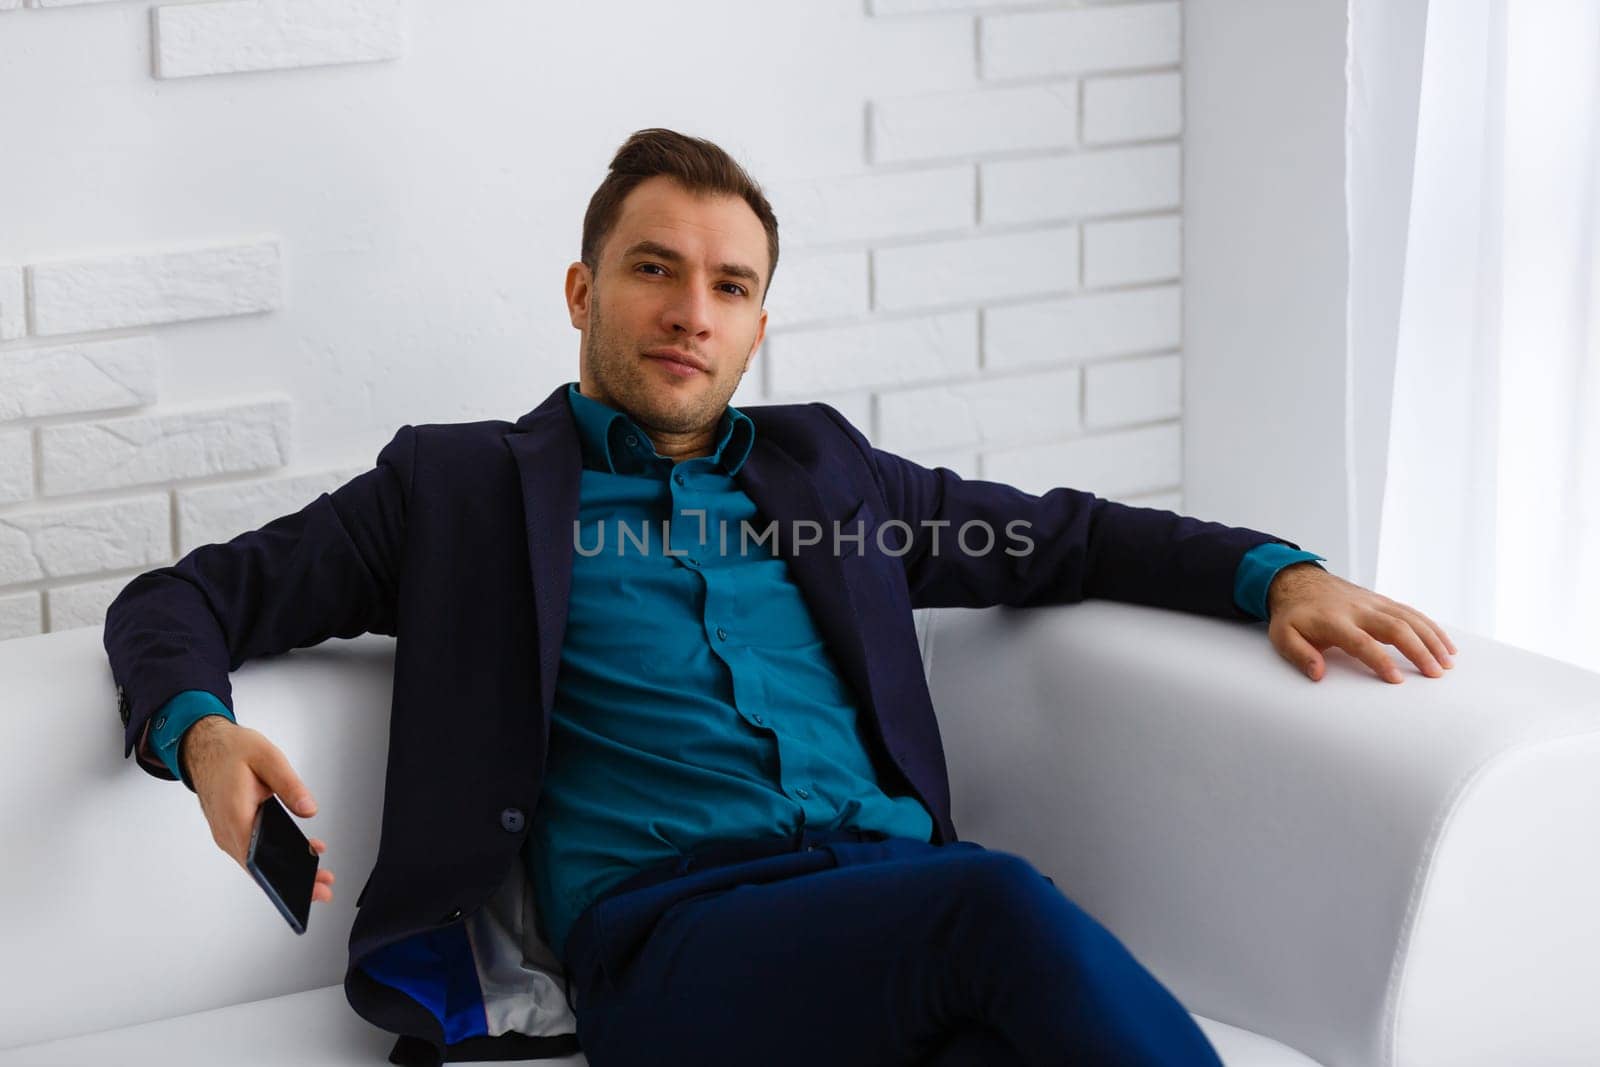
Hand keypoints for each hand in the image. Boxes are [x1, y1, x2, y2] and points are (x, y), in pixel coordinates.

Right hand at [180, 716, 337, 903]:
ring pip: (256, 861)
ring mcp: (225, 832)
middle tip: (323, 885)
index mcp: (235, 815)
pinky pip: (251, 850)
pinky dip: (273, 855)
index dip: (286, 876)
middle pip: (259, 868)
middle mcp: (226, 830)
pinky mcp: (230, 829)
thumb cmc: (231, 750)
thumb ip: (290, 785)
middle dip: (292, 880)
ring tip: (316, 871)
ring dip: (284, 868)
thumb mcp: (268, 758)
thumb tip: (309, 810)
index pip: (260, 859)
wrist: (203, 744)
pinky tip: (297, 852)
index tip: (311, 883)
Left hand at [1266, 562, 1457, 683]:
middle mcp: (1358, 609)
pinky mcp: (1382, 601)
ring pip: (1409, 618)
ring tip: (1447, 664)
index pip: (1361, 641)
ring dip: (1431, 640)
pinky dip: (1431, 628)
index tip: (1396, 679)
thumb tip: (1318, 674)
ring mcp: (1373, 603)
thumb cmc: (1293, 615)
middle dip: (1418, 650)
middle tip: (1435, 674)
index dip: (1379, 660)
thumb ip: (1300, 655)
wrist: (1298, 581)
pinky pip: (1411, 613)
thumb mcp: (1283, 636)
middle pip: (1395, 627)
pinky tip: (1446, 645)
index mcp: (1333, 620)